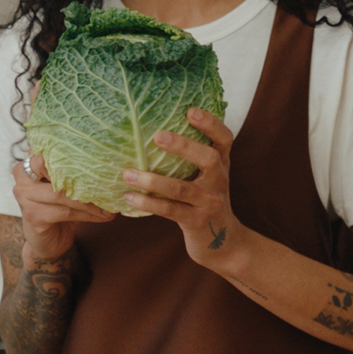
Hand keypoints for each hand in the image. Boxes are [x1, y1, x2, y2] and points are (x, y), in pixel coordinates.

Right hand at [13, 152, 114, 260]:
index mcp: (30, 162)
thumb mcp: (66, 186)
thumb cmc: (59, 209)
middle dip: (77, 174)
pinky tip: (101, 216)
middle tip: (103, 181)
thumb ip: (75, 172)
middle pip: (48, 164)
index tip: (98, 157)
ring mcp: (24, 196)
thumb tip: (107, 163)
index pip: (49, 147)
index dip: (71, 151)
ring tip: (108, 206)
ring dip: (89, 201)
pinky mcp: (32, 215)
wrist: (48, 242)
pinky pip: (65, 211)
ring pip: (61, 193)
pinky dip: (87, 214)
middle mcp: (22, 176)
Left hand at [120, 107, 246, 269]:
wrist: (223, 243)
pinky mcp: (196, 222)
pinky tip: (129, 197)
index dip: (211, 123)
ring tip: (128, 174)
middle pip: (208, 158)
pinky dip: (148, 203)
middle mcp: (219, 181)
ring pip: (182, 188)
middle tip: (157, 135)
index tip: (190, 110)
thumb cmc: (206, 201)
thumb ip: (192, 157)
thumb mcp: (208, 178)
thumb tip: (153, 128)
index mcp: (221, 165)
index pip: (224, 138)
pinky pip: (170, 210)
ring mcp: (209, 202)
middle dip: (184, 146)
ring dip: (152, 180)